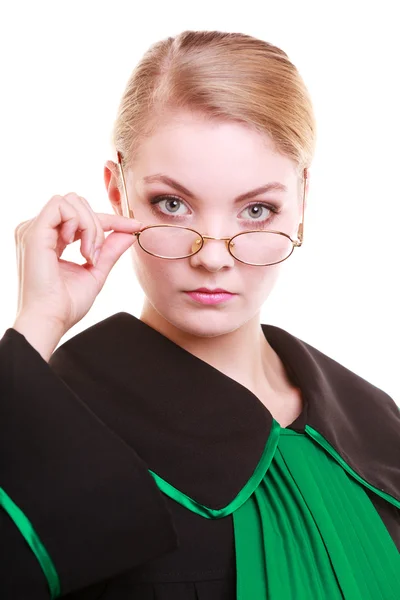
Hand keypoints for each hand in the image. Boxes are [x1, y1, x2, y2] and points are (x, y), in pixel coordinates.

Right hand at [13, 192, 142, 335]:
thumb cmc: (66, 305)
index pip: (83, 218)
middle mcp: (40, 231)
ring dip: (90, 226)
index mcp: (51, 240)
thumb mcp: (95, 272)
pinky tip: (75, 246)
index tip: (136, 226)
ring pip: (72, 201)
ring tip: (87, 254)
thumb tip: (130, 233)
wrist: (51, 319)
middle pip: (78, 203)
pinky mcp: (33, 231)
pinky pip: (61, 205)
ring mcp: (34, 229)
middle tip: (97, 255)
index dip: (112, 220)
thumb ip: (110, 251)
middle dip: (99, 225)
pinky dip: (77, 222)